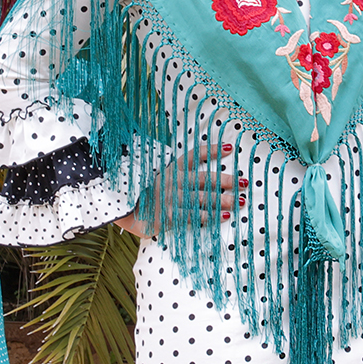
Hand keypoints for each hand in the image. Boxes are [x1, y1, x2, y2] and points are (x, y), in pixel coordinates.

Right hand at [116, 142, 243, 237]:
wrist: (118, 209)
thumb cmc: (137, 193)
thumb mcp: (151, 175)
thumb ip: (169, 172)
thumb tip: (188, 168)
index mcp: (169, 169)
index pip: (194, 156)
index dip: (213, 150)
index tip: (230, 147)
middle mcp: (172, 181)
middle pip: (205, 180)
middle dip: (226, 181)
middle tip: (244, 182)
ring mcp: (170, 198)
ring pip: (203, 198)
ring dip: (223, 200)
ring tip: (240, 201)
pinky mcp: (167, 215)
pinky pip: (192, 216)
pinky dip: (208, 217)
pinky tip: (223, 217)